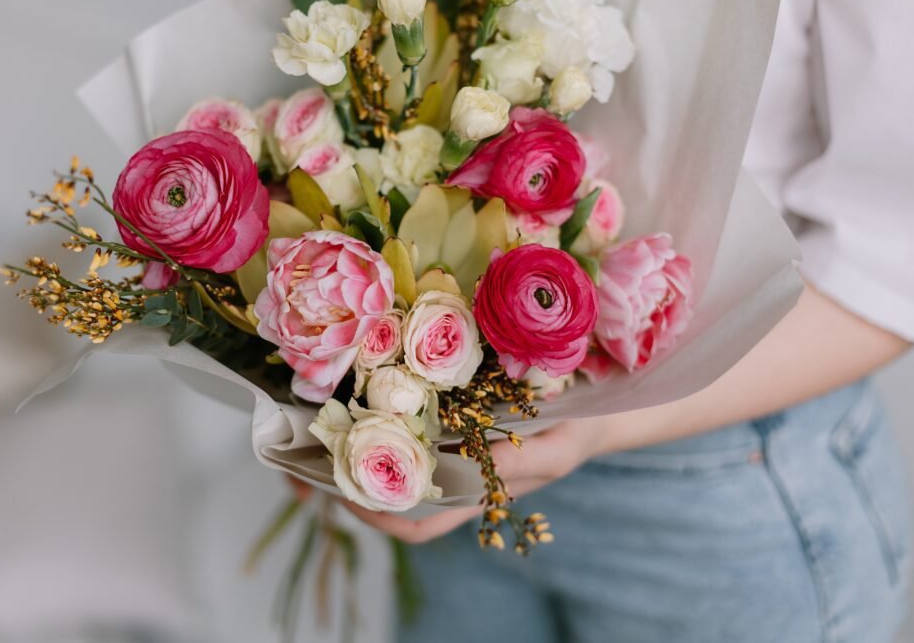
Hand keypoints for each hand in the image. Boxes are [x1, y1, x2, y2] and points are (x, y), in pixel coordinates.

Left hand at [340, 417, 605, 543]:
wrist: (597, 406)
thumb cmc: (578, 432)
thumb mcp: (555, 448)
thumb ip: (517, 462)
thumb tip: (471, 460)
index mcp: (477, 492)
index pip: (418, 524)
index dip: (379, 520)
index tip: (344, 497)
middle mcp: (457, 471)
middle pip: (393, 492)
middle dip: (352, 480)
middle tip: (316, 454)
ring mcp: (454, 443)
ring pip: (396, 457)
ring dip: (362, 445)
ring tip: (330, 421)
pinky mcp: (456, 413)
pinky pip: (414, 421)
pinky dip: (389, 411)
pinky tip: (371, 387)